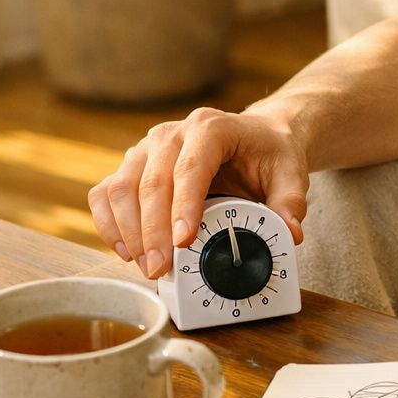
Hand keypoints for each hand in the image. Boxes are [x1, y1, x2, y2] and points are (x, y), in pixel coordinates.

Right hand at [88, 107, 308, 279]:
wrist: (257, 136)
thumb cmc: (270, 153)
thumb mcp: (291, 173)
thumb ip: (291, 202)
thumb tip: (289, 235)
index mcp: (211, 128)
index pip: (191, 166)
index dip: (183, 205)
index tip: (182, 242)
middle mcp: (172, 133)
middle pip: (151, 181)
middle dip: (152, 230)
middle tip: (160, 269)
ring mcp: (147, 148)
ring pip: (121, 187)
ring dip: (128, 231)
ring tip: (146, 267)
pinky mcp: (132, 165)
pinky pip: (106, 193)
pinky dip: (109, 223)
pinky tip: (125, 251)